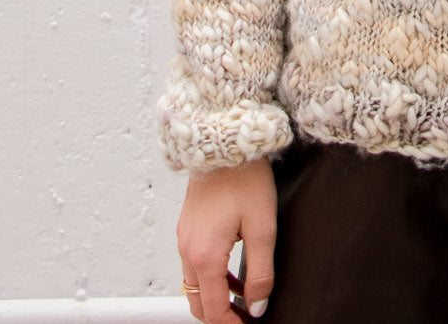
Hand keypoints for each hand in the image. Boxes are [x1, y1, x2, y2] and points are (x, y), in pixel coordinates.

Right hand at [176, 156, 276, 321]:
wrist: (225, 141)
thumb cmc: (245, 178)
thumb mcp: (263, 227)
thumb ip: (261, 272)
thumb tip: (257, 305)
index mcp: (205, 255)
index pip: (213, 310)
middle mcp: (187, 250)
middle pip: (198, 303)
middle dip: (220, 317)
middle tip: (245, 318)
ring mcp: (185, 238)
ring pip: (195, 285)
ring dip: (216, 297)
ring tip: (244, 299)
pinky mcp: (188, 227)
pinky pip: (194, 264)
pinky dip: (211, 277)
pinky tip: (234, 273)